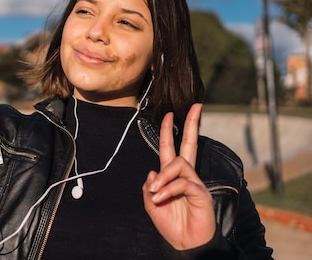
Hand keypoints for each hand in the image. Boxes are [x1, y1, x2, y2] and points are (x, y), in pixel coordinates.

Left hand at [142, 103, 215, 249]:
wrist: (185, 243)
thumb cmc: (171, 223)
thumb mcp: (151, 204)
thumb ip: (149, 187)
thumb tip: (153, 172)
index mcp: (173, 176)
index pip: (172, 149)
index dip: (170, 132)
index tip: (170, 115)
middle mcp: (186, 175)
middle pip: (190, 144)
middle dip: (191, 124)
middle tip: (195, 107)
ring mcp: (195, 182)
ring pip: (178, 164)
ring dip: (164, 178)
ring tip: (156, 195)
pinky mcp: (200, 192)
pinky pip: (182, 182)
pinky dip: (168, 189)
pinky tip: (161, 199)